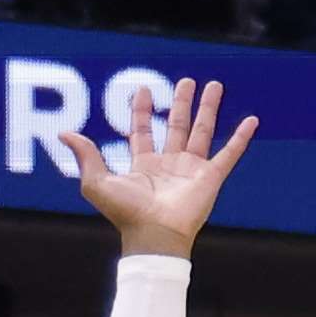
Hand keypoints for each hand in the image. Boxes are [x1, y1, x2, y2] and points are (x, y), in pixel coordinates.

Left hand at [79, 69, 256, 260]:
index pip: (144, 131)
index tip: (144, 89)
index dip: (143, 111)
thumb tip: (64, 133)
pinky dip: (241, 137)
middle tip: (186, 82)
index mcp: (144, 165)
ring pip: (202, 132)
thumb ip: (85, 155)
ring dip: (209, 109)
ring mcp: (191, 170)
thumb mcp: (96, 181)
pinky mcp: (210, 178)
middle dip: (181, 103)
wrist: (154, 235)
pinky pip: (229, 153)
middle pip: (177, 126)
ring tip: (215, 85)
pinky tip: (251, 120)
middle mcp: (169, 164)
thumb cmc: (125, 213)